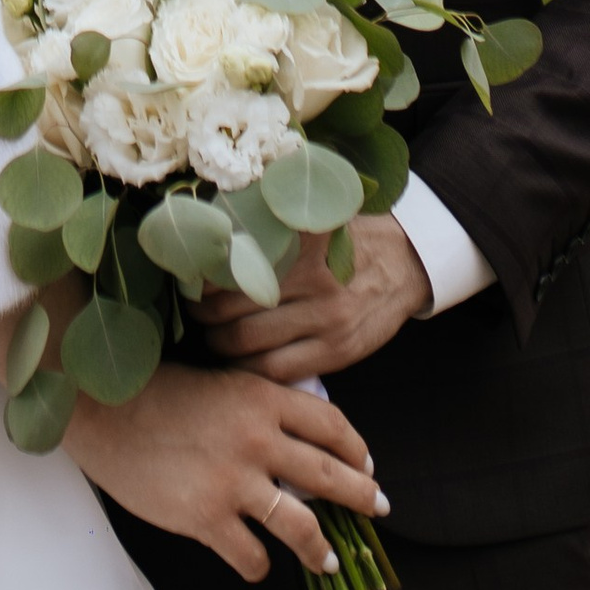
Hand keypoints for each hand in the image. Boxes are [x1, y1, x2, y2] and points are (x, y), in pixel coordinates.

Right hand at [64, 361, 386, 585]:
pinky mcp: (206, 518)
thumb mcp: (221, 381)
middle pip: (330, 475)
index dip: (356, 448)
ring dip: (321, 549)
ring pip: (302, 527)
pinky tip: (255, 565)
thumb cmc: (158, 391)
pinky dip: (258, 566)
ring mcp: (233, 481)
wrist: (104, 409)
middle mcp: (257, 438)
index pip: (331, 424)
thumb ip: (261, 407)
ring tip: (328, 561)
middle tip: (377, 508)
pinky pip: (251, 556)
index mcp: (262, 397)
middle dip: (361, 497)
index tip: (367, 463)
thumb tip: (299, 439)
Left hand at [191, 213, 430, 382]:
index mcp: (298, 238)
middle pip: (231, 307)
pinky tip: (241, 360)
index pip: (230, 262)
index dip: (200, 277)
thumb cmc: (344, 239)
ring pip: (248, 343)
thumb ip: (267, 225)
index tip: (186, 278)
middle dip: (202, 315)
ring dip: (219, 344)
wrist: (404, 262)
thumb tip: (207, 227)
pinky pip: (276, 371)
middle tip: (193, 312)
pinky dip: (249, 369)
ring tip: (212, 335)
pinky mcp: (336, 351)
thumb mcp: (310, 219)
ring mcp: (326, 319)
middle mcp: (311, 278)